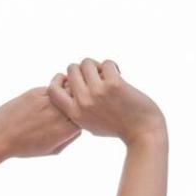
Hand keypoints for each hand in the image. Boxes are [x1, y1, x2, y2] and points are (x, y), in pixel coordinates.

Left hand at [0, 87, 82, 158]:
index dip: (85, 113)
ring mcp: (48, 102)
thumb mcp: (52, 150)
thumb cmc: (25, 146)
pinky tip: (51, 93)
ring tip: (66, 93)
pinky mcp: (36, 92)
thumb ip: (69, 138)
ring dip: (69, 90)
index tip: (82, 112)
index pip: (86, 115)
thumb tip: (79, 126)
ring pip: (67, 89)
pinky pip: (52, 87)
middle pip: (80, 99)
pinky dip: (55, 88)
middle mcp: (59, 114)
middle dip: (80, 97)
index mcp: (65, 130)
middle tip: (78, 97)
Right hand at [49, 58, 164, 145]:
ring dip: (98, 65)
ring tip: (107, 74)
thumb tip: (70, 88)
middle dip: (84, 69)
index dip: (60, 80)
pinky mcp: (114, 84)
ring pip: (87, 62)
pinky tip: (119, 73)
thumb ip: (79, 110)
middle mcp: (83, 102)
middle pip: (72, 70)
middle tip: (96, 76)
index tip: (73, 80)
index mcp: (75, 113)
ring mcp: (98, 93)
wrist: (143, 132)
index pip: (52, 90)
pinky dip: (113, 66)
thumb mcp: (91, 124)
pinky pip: (107, 63)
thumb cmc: (118, 128)